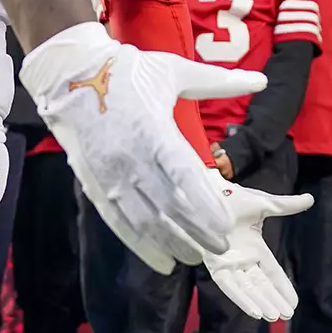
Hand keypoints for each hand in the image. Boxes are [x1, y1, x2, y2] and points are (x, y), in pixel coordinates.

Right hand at [20, 22, 265, 273]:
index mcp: (152, 129)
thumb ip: (218, 82)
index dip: (204, 204)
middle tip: (222, 247)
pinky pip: (119, 223)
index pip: (182, 175)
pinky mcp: (95, 184)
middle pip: (167, 205)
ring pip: (144, 220)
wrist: (70, 74)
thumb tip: (262, 80)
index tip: (226, 225)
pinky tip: (163, 263)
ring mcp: (110, 174)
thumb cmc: (128, 70)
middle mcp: (130, 158)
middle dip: (196, 231)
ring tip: (197, 257)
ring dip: (172, 243)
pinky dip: (141, 246)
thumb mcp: (174, 70)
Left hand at [201, 171, 313, 320]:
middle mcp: (242, 260)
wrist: (209, 193)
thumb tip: (310, 199)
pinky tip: (255, 311)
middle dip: (274, 300)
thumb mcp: (265, 205)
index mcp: (255, 248)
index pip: (272, 272)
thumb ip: (287, 206)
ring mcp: (229, 264)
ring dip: (260, 303)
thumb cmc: (234, 198)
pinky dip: (241, 299)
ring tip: (274, 317)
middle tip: (287, 316)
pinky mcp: (216, 266)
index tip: (294, 303)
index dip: (283, 287)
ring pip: (247, 289)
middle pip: (261, 285)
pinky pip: (230, 286)